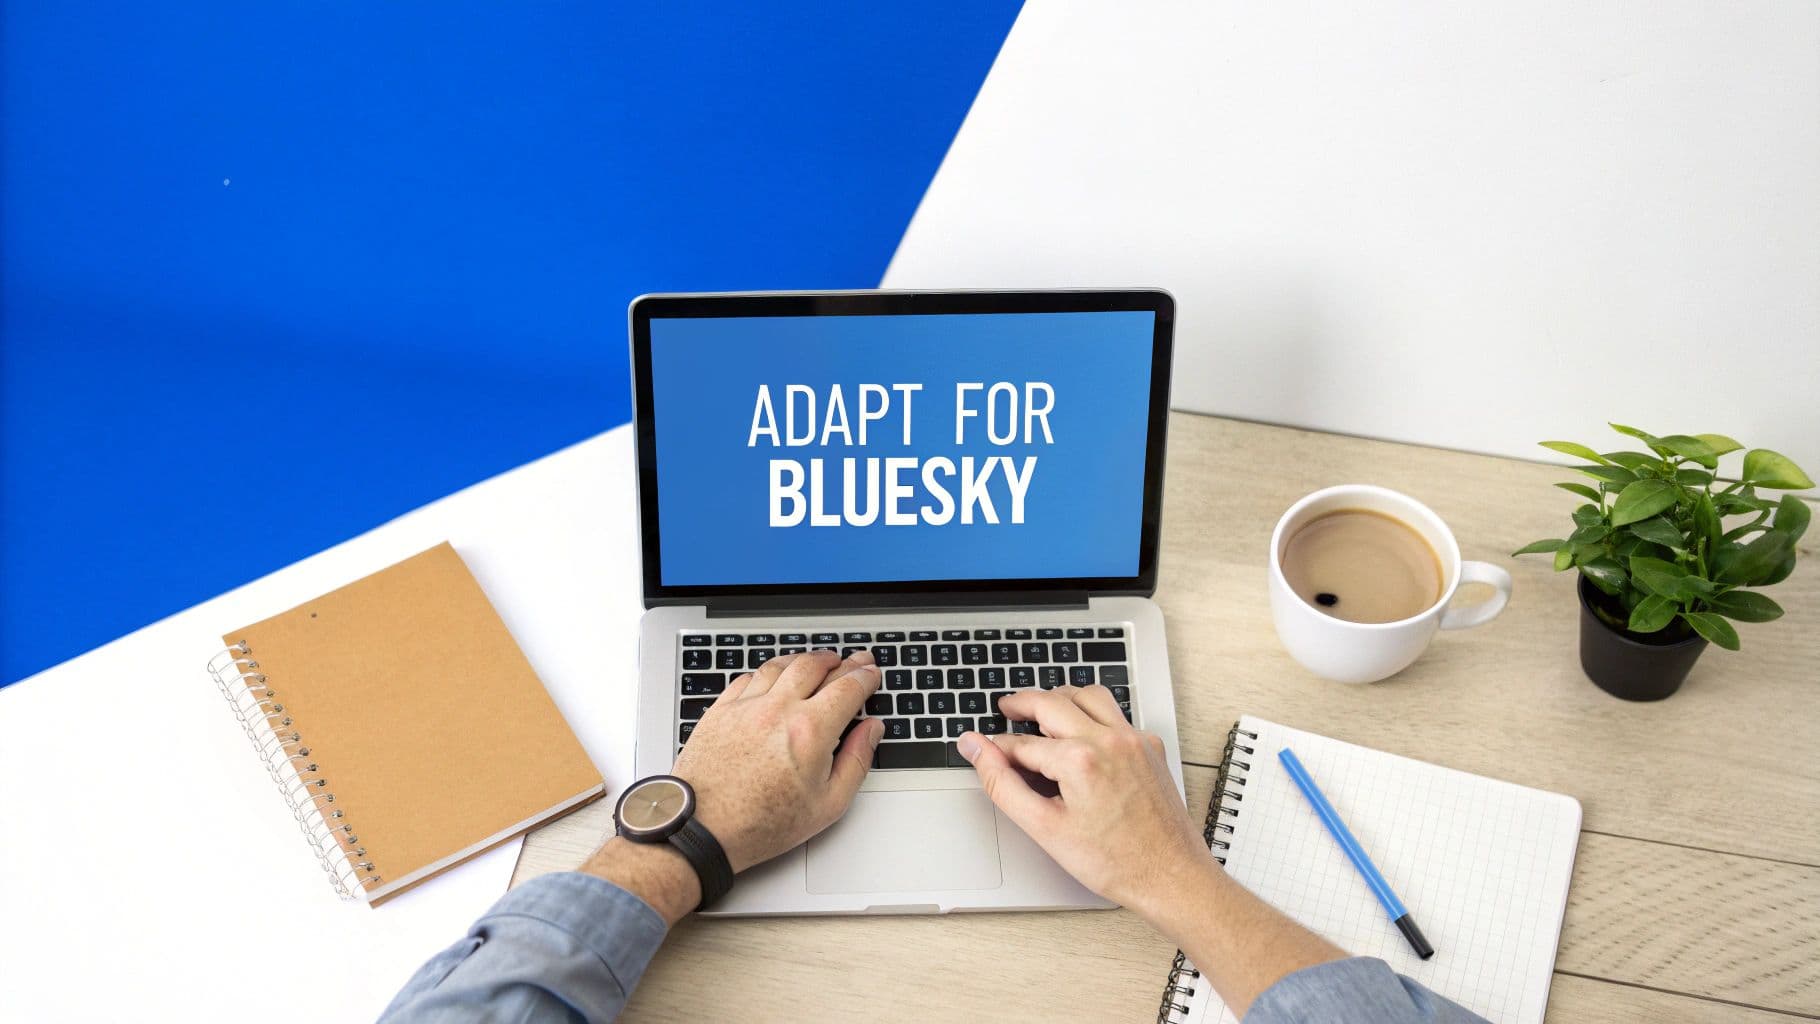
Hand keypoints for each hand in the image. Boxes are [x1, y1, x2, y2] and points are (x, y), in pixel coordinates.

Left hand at [672, 649, 883, 872]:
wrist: (702, 830)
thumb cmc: (761, 824)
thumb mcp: (828, 805)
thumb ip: (857, 761)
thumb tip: (872, 730)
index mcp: (810, 731)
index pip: (847, 688)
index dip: (865, 677)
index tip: (871, 673)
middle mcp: (778, 709)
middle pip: (815, 666)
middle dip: (840, 661)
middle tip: (853, 659)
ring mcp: (746, 706)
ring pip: (781, 665)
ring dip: (805, 659)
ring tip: (818, 661)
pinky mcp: (720, 710)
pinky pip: (748, 677)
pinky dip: (768, 671)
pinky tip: (774, 676)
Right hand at [956, 685, 1209, 913]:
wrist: (1170, 877)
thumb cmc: (1114, 862)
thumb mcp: (1044, 827)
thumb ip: (1001, 783)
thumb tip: (975, 749)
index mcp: (1079, 759)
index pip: (1023, 742)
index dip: (999, 747)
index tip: (986, 751)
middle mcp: (1109, 739)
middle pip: (1053, 702)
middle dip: (1023, 704)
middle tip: (1006, 710)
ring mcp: (1134, 740)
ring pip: (1089, 695)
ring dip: (1060, 698)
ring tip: (1041, 712)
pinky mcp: (1150, 747)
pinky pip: (1116, 714)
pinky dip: (1092, 713)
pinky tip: (1082, 733)